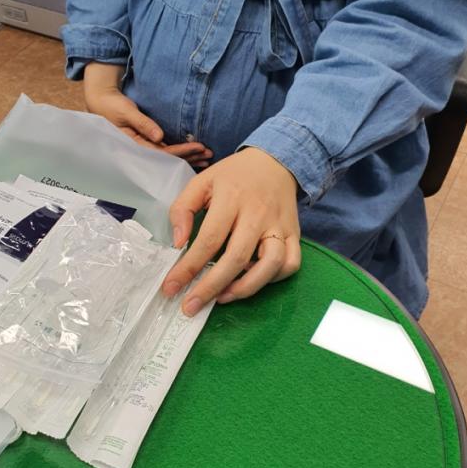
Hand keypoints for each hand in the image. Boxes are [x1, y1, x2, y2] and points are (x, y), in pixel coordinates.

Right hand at [83, 62, 212, 166]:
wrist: (102, 101)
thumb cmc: (112, 105)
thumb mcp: (126, 112)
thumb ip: (143, 123)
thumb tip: (160, 136)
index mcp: (134, 146)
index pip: (163, 152)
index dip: (182, 151)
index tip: (199, 147)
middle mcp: (141, 150)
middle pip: (169, 158)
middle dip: (190, 157)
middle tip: (210, 154)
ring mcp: (145, 148)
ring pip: (170, 156)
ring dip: (188, 157)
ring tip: (207, 156)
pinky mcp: (147, 142)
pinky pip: (166, 150)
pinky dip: (181, 151)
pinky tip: (195, 153)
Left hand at [162, 147, 301, 315]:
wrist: (275, 161)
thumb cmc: (233, 176)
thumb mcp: (201, 182)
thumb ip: (183, 209)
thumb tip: (177, 243)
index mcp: (231, 198)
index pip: (209, 239)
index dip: (189, 267)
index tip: (171, 287)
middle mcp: (258, 213)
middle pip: (237, 257)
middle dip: (211, 287)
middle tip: (190, 306)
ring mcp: (279, 226)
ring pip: (271, 265)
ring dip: (246, 288)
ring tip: (222, 297)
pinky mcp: (295, 234)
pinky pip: (290, 264)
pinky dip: (272, 279)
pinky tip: (250, 281)